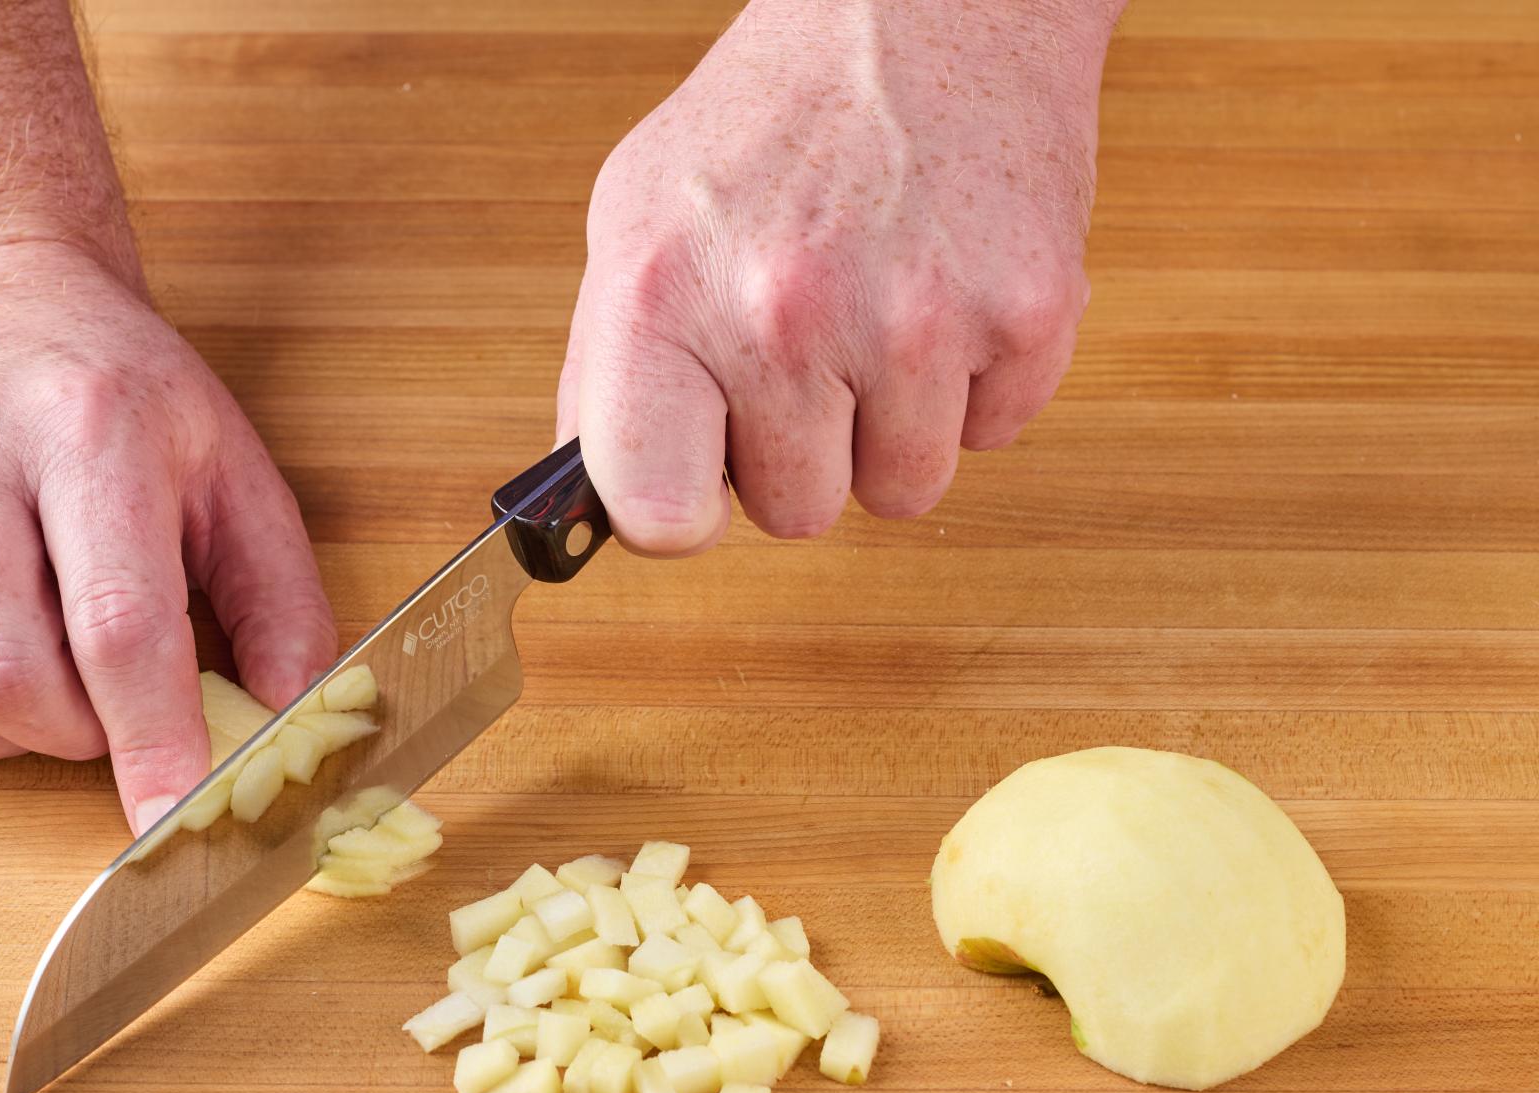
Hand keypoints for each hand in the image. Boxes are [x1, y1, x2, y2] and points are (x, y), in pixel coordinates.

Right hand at [0, 241, 335, 833]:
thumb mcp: (231, 465)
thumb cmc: (118, 391)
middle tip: (112, 700)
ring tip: (42, 687)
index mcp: (87, 432)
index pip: (118, 626)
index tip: (178, 818)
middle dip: (76, 735)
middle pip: (4, 678)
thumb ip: (279, 596)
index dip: (154, 742)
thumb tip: (296, 720)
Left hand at [558, 0, 1117, 551]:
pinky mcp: (1027, 315)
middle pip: (795, 515)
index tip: (697, 475)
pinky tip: (942, 290)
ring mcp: (914, 321)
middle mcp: (783, 315)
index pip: (655, 513)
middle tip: (805, 345)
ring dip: (891, 427)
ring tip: (874, 311)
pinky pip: (992, 436)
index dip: (678, 511)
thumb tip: (592, 507)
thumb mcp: (635, 220)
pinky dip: (972, 385)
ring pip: (902, 492)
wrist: (928, 5)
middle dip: (800, 451)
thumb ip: (605, 373)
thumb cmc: (773, 119)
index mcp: (664, 296)